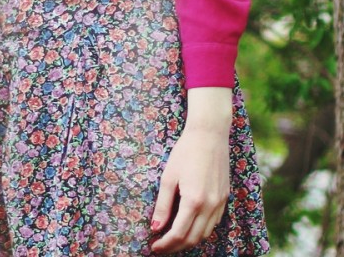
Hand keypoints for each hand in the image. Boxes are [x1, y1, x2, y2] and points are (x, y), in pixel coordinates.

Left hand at [150, 89, 231, 252]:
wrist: (209, 135)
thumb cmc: (185, 152)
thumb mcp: (168, 177)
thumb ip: (162, 205)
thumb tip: (155, 228)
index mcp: (193, 201)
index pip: (179, 234)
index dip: (165, 244)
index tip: (154, 246)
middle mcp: (210, 206)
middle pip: (193, 239)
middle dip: (176, 247)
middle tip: (161, 246)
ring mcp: (220, 203)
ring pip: (205, 234)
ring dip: (189, 240)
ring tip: (173, 239)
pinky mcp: (225, 198)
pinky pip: (214, 223)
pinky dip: (201, 230)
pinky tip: (190, 225)